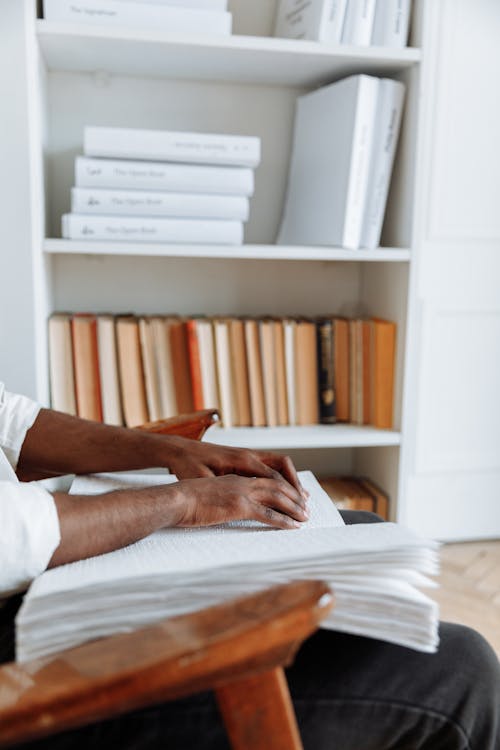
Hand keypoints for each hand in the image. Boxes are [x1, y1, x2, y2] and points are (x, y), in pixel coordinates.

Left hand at [164, 437, 306, 498]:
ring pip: (278, 464)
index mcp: (241, 459)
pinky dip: (281, 477)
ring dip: (291, 480)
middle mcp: (248, 454)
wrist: (180, 450)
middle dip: (295, 485)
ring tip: (302, 498)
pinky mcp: (244, 459)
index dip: (287, 492)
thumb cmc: (188, 464)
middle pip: (282, 467)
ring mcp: (247, 455)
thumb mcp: (202, 478)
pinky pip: (270, 466)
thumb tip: (238, 499)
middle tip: (304, 505)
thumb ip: (222, 487)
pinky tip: (285, 489)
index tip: (296, 507)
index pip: (273, 475)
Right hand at [169, 474, 308, 529]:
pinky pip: (268, 514)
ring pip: (277, 498)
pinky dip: (283, 520)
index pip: (265, 480)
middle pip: (276, 486)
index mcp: (234, 479)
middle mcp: (242, 482)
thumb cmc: (184, 499)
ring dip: (294, 508)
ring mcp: (242, 493)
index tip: (292, 496)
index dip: (282, 488)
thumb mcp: (206, 494)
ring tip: (305, 517)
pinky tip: (293, 526)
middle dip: (294, 497)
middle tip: (305, 507)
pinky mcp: (239, 507)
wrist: (175, 499)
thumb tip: (222, 507)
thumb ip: (219, 497)